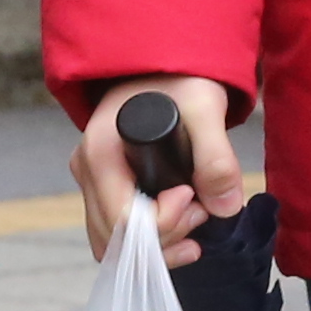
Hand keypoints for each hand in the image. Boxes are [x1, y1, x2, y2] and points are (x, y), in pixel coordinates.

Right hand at [71, 74, 250, 263]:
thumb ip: (216, 157)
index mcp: (100, 152)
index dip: (166, 221)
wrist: (164, 67)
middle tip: (201, 207)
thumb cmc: (180, 81)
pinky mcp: (103, 188)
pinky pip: (118, 234)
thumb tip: (224, 208)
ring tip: (195, 214)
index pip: (123, 219)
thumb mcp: (204, 109)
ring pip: (115, 242)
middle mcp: (86, 170)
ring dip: (160, 243)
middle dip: (166, 235)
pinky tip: (182, 228)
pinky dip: (151, 241)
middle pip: (117, 237)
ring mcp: (91, 181)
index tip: (193, 195)